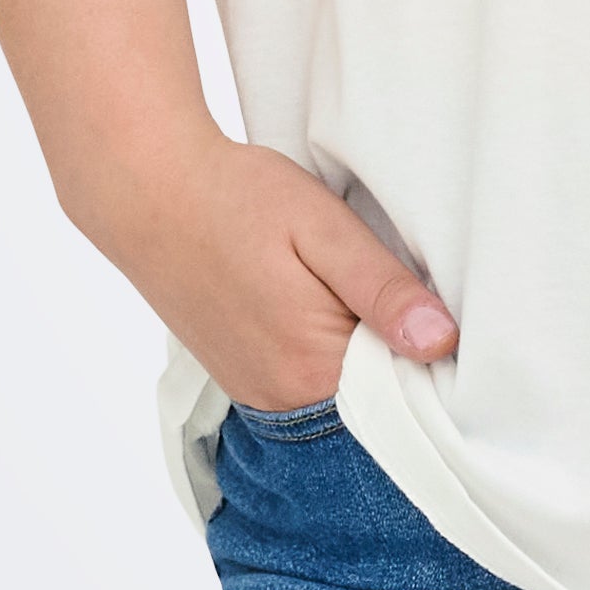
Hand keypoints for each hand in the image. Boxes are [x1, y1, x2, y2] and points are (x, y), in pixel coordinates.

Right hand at [73, 124, 458, 412]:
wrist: (148, 190)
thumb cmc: (238, 200)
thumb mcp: (326, 230)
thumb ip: (383, 290)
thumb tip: (441, 342)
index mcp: (314, 369)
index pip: (407, 392)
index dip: (428, 349)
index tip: (432, 304)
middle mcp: (283, 398)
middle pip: (374, 394)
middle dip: (395, 349)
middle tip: (387, 283)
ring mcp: (256, 391)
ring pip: (340, 387)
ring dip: (358, 349)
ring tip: (347, 286)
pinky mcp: (240, 375)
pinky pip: (305, 380)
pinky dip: (324, 349)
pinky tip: (317, 301)